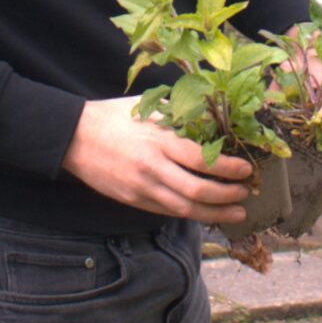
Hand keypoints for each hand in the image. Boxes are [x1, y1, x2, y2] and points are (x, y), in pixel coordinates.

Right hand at [63, 96, 256, 223]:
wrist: (75, 137)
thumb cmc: (115, 117)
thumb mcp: (150, 108)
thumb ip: (180, 118)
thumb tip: (215, 126)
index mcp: (159, 140)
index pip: (202, 159)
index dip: (228, 168)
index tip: (245, 169)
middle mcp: (152, 167)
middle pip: (197, 190)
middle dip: (227, 195)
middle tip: (245, 193)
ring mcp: (142, 188)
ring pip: (185, 208)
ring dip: (215, 213)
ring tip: (236, 213)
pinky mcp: (134, 200)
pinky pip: (168, 212)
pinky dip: (191, 214)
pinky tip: (206, 213)